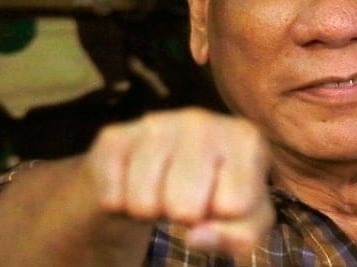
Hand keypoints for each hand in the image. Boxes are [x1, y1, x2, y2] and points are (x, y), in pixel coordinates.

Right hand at [81, 107, 274, 256]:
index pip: (234, 206)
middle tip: (186, 200)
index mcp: (244, 138)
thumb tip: (195, 235)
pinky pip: (111, 197)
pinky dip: (119, 205)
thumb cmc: (216, 194)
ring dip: (150, 211)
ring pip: (144, 204)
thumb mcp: (245, 220)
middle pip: (185, 208)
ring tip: (161, 192)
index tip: (222, 201)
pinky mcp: (114, 136)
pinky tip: (133, 185)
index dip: (224, 217)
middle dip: (184, 216)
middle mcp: (200, 121)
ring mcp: (154, 124)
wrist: (161, 170)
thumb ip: (239, 235)